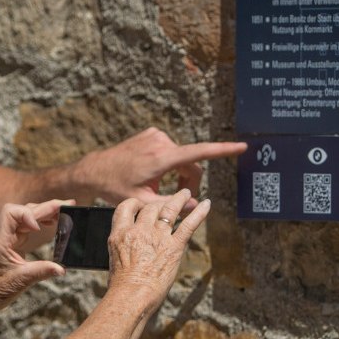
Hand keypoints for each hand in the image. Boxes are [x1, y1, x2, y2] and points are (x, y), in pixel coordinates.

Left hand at [0, 200, 68, 311]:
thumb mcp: (21, 281)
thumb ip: (42, 272)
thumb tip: (61, 269)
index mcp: (0, 241)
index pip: (11, 213)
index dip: (27, 215)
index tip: (40, 228)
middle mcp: (3, 234)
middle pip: (24, 210)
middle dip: (46, 207)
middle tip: (68, 205)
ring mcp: (7, 235)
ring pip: (26, 213)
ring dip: (45, 211)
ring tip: (65, 211)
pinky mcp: (13, 239)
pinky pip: (27, 222)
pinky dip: (41, 220)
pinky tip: (53, 222)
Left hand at [79, 128, 245, 210]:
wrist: (96, 169)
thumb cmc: (117, 187)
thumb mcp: (144, 202)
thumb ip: (173, 205)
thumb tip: (197, 206)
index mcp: (161, 158)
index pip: (199, 153)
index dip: (223, 150)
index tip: (242, 146)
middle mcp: (161, 142)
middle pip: (191, 162)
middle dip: (190, 180)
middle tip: (179, 198)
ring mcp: (156, 135)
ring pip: (181, 157)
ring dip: (178, 172)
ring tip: (158, 186)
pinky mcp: (152, 133)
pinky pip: (170, 150)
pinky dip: (169, 163)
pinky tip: (151, 173)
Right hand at [106, 189, 210, 305]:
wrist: (131, 296)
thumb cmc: (122, 285)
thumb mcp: (115, 258)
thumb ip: (124, 245)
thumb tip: (132, 244)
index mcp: (120, 233)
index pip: (126, 207)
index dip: (135, 204)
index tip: (141, 205)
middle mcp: (139, 230)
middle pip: (150, 208)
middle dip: (160, 203)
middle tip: (168, 202)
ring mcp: (158, 237)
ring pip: (170, 209)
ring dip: (179, 199)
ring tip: (186, 193)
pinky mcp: (174, 247)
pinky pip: (189, 224)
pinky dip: (199, 213)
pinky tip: (206, 204)